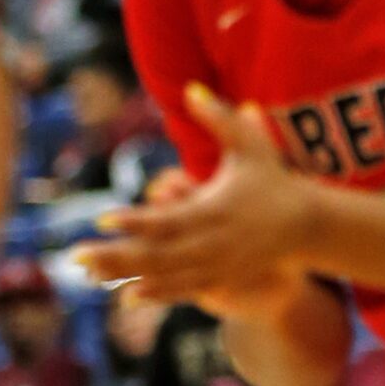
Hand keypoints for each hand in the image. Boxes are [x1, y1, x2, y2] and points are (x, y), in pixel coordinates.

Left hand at [74, 87, 319, 318]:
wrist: (309, 225)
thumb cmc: (274, 179)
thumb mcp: (252, 145)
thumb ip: (220, 119)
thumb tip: (191, 89)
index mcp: (214, 210)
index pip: (167, 220)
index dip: (135, 222)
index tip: (101, 219)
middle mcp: (212, 243)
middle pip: (156, 254)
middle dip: (114, 256)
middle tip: (75, 255)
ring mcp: (216, 264)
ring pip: (164, 274)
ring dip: (125, 275)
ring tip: (88, 276)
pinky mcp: (222, 276)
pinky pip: (184, 289)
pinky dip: (157, 293)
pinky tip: (128, 296)